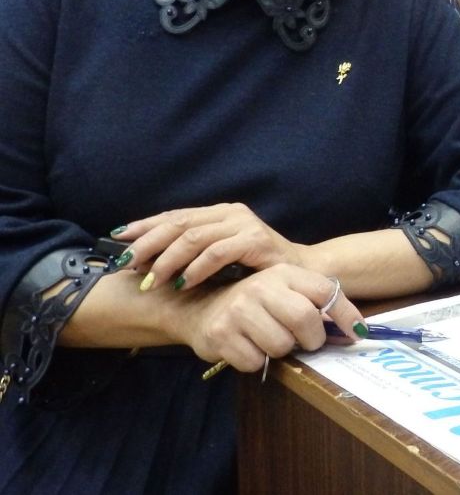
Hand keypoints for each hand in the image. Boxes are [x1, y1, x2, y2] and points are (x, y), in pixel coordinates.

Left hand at [112, 203, 310, 291]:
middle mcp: (230, 213)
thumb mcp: (223, 258)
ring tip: (152, 281)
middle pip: (178, 224)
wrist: (304, 276)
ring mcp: (244, 224)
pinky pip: (217, 252)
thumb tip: (147, 261)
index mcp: (220, 213)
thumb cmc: (259, 271)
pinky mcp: (256, 241)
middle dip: (148, 244)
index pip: (175, 215)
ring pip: (193, 237)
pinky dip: (196, 268)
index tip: (118, 240)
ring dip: (168, 261)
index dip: (145, 226)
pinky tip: (183, 282)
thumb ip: (194, 253)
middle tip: (127, 265)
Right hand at [180, 264, 364, 371]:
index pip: (325, 291)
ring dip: (279, 351)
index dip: (346, 315)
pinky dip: (255, 361)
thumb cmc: (255, 302)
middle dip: (311, 339)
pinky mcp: (220, 334)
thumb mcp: (287, 291)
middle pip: (306, 321)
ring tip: (267, 339)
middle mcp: (261, 286)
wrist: (201, 306)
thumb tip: (358, 331)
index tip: (358, 334)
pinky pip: (255, 362)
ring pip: (281, 346)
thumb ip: (320, 304)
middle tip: (303, 341)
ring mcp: (238, 310)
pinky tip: (246, 346)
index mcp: (284, 272)